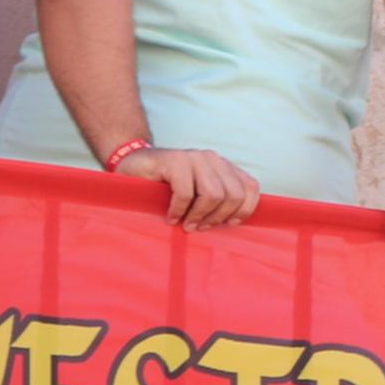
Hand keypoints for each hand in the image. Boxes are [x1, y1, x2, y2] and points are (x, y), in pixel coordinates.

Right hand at [117, 145, 260, 227]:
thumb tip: (235, 224)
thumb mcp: (198, 194)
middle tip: (201, 227)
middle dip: (218, 217)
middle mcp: (213, 159)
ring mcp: (194, 157)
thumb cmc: (167, 187)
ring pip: (213, 194)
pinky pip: (186, 193)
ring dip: (199, 216)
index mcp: (223, 167)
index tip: (228, 224)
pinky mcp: (175, 160)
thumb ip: (217, 202)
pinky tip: (171, 217)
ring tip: (187, 224)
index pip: (251, 187)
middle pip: (234, 194)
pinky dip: (179, 210)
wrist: (133, 166)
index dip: (244, 210)